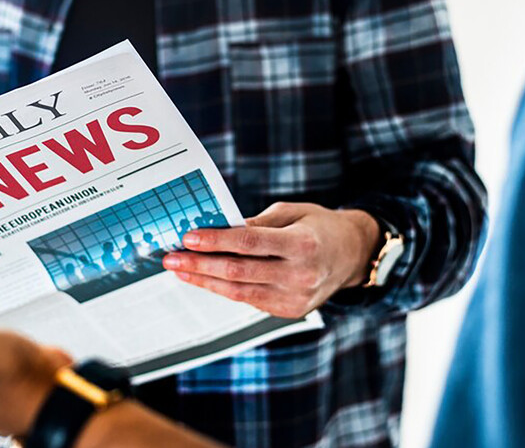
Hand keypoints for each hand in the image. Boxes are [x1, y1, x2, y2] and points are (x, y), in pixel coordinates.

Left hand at [162, 202, 379, 317]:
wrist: (352, 255)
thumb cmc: (318, 227)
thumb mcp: (292, 212)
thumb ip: (256, 223)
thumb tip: (218, 228)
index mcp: (302, 243)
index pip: (249, 242)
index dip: (215, 241)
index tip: (188, 237)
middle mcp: (300, 274)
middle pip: (239, 272)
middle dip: (200, 265)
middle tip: (171, 258)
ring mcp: (295, 297)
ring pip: (239, 292)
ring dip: (205, 282)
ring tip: (180, 271)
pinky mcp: (289, 311)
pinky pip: (249, 300)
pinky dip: (224, 289)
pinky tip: (204, 279)